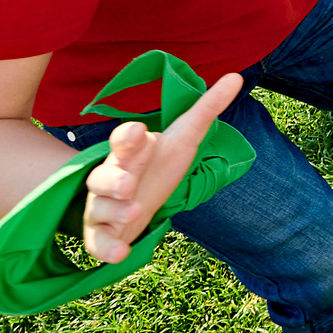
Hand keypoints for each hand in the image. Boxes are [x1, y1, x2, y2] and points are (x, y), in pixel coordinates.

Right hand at [80, 72, 244, 261]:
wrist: (135, 201)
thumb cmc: (158, 164)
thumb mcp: (184, 138)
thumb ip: (206, 109)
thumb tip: (235, 77)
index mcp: (129, 151)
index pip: (123, 140)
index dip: (128, 136)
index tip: (138, 131)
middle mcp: (110, 178)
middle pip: (103, 175)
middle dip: (114, 179)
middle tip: (131, 184)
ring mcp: (103, 206)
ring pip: (99, 208)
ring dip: (114, 210)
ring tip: (134, 210)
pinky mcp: (102, 234)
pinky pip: (97, 243)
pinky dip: (106, 249)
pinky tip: (121, 255)